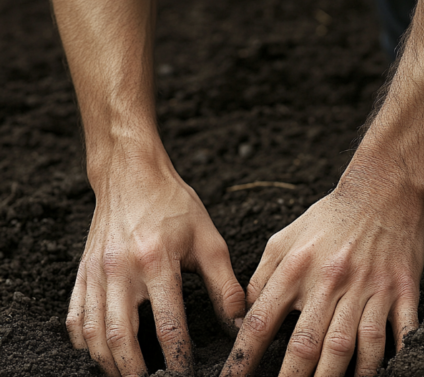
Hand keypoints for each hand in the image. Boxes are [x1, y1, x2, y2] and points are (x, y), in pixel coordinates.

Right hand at [66, 156, 244, 375]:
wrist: (132, 174)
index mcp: (157, 261)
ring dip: (109, 363)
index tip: (188, 376)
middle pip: (121, 338)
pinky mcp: (83, 270)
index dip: (179, 359)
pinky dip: (84, 341)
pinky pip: (75, 315)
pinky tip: (99, 352)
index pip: (169, 326)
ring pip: (94, 333)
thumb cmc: (174, 204)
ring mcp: (96, 271)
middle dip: (136, 372)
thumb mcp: (208, 240)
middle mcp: (121, 270)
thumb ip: (224, 285)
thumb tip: (239, 322)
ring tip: (127, 376)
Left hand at [221, 160, 423, 376]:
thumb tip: (244, 314)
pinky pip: (398, 334)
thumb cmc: (329, 218)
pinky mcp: (402, 290)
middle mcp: (331, 282)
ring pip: (354, 348)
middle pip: (307, 344)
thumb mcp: (284, 239)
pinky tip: (381, 375)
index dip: (244, 357)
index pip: (262, 321)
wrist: (382, 192)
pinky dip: (391, 359)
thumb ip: (262, 276)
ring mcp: (369, 288)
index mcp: (297, 269)